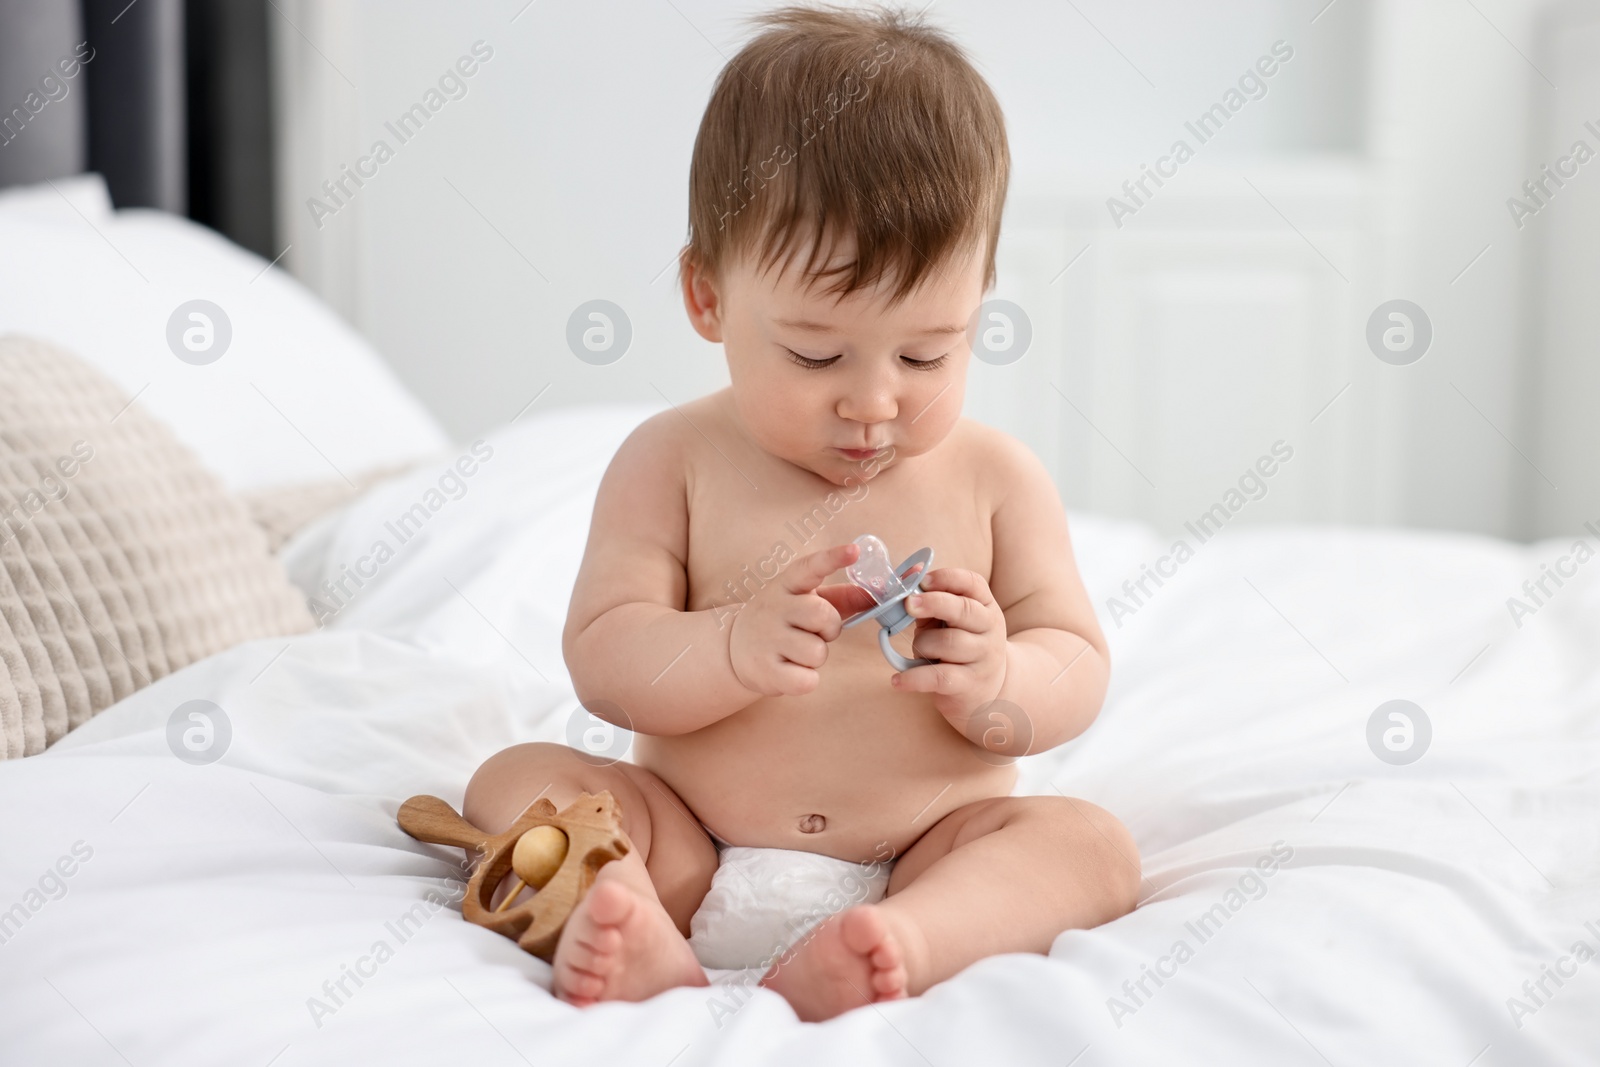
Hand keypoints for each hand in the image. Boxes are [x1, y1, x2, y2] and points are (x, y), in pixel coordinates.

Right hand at [728, 542, 860, 697]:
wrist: (733, 648)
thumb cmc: (782, 621)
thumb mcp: (805, 601)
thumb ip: (842, 597)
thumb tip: (878, 592)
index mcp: (787, 586)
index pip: (810, 567)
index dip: (833, 558)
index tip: (854, 551)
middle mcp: (774, 608)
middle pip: (822, 615)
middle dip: (829, 629)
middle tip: (814, 632)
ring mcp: (767, 639)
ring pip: (817, 652)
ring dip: (816, 657)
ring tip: (796, 652)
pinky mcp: (765, 670)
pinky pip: (807, 680)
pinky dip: (806, 680)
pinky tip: (790, 671)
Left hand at [891, 567, 1007, 717]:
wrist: (988, 689)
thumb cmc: (960, 647)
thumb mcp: (950, 621)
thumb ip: (929, 602)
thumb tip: (907, 577)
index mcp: (985, 606)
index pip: (972, 583)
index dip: (947, 578)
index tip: (922, 580)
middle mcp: (989, 629)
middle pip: (963, 610)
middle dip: (933, 603)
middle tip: (908, 604)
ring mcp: (983, 657)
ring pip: (948, 642)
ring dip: (923, 644)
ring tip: (919, 650)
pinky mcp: (969, 684)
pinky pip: (938, 677)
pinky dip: (914, 678)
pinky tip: (898, 680)